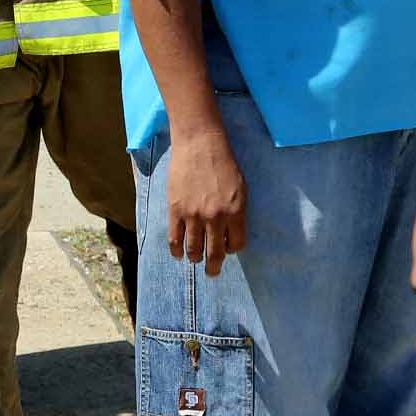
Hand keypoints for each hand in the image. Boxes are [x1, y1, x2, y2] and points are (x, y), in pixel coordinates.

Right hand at [165, 120, 248, 275]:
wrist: (199, 144)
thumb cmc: (223, 163)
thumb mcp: (240, 188)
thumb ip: (236, 213)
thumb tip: (229, 234)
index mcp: (236, 212)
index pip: (236, 245)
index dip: (231, 250)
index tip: (227, 249)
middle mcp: (216, 217)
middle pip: (215, 253)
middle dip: (213, 267)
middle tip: (212, 272)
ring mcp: (194, 215)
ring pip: (193, 249)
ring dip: (195, 259)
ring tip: (195, 260)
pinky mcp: (176, 210)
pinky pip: (175, 239)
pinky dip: (176, 250)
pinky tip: (178, 253)